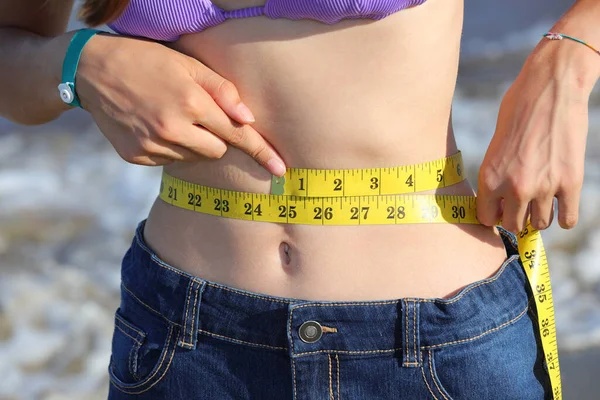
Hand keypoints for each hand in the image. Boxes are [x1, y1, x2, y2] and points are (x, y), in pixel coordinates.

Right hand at [75, 33, 285, 175]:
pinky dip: (171, 148)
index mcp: (191, 102)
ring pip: (194, 158)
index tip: (282, 169)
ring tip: (173, 117)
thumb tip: (249, 119)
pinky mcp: (136, 156)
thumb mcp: (188, 64)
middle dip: (217, 138)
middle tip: (200, 116)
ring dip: (194, 143)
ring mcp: (152, 146)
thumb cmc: (147, 61)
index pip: (237, 134)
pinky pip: (169, 161)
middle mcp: (172, 129)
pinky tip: (156, 126)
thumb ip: (222, 91)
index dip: (262, 151)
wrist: (91, 70)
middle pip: (217, 151)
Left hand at [476, 39, 594, 232]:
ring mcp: (544, 188)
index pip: (486, 218)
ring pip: (540, 224)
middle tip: (521, 206)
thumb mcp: (495, 146)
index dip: (493, 214)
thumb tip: (501, 202)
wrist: (550, 89)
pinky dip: (564, 217)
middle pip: (512, 225)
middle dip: (515, 218)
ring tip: (540, 202)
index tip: (500, 209)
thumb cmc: (518, 111)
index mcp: (489, 178)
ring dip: (539, 216)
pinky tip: (560, 206)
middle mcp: (514, 188)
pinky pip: (567, 219)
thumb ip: (497, 176)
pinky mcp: (570, 183)